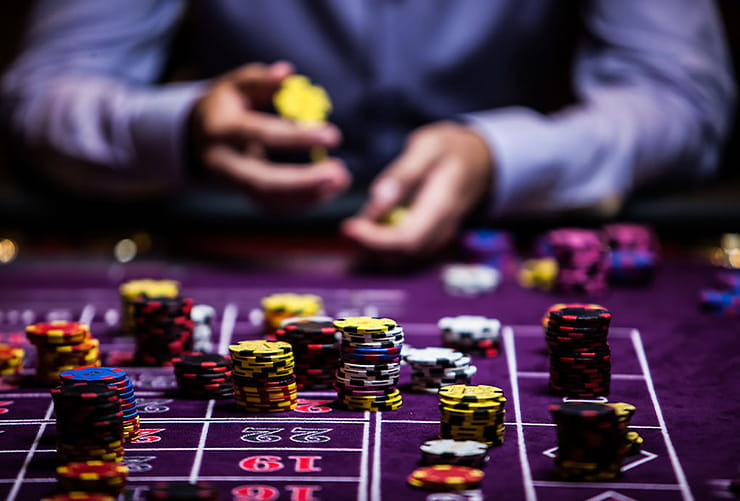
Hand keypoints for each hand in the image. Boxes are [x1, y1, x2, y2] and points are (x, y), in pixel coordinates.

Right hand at [189, 61, 350, 207]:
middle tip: (340, 173)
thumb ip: (259, 79)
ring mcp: (234, 185)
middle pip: (264, 180)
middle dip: (303, 181)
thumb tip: (286, 73)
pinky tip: (329, 189)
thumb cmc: (226, 105)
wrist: (197, 138)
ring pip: (271, 200)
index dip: (298, 137)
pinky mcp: (246, 196)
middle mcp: (225, 163)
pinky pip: (276, 206)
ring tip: (342, 180)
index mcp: (222, 130)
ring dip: (309, 195)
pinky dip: (304, 201)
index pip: (263, 135)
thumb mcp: (235, 85)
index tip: (334, 135)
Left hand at [342, 122, 492, 254]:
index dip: (375, 239)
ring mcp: (439, 235)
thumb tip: (379, 196)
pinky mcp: (432, 235)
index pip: (407, 238)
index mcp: (442, 207)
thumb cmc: (451, 148)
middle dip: (370, 245)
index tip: (349, 227)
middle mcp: (442, 228)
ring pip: (403, 256)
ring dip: (375, 247)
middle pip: (403, 254)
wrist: (480, 159)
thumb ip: (404, 172)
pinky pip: (407, 250)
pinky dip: (385, 243)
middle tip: (347, 228)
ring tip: (355, 226)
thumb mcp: (428, 147)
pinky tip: (370, 226)